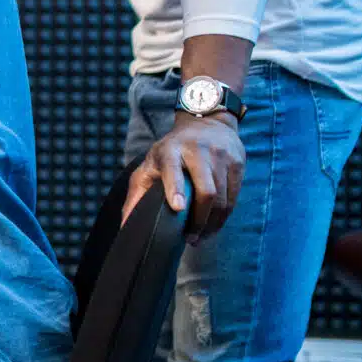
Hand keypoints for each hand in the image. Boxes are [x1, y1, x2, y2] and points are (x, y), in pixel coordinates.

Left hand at [124, 114, 244, 239]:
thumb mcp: (150, 164)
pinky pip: (234, 198)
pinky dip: (223, 218)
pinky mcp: (238, 163)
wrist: (206, 123)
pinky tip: (212, 227)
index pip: (173, 169)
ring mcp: (221, 156)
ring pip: (222, 199)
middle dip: (199, 220)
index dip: (175, 188)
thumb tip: (124, 225)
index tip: (177, 207)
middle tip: (189, 238)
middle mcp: (198, 151)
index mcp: (170, 150)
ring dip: (212, 224)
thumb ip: (137, 193)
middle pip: (206, 191)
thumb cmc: (171, 151)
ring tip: (199, 237)